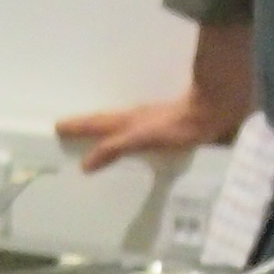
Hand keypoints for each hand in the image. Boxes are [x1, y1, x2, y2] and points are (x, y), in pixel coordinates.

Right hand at [62, 15, 251, 173]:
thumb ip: (116, 147)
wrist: (216, 110)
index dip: (78, 126)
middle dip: (89, 130)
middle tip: (72, 135)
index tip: (57, 126)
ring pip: (125, 129)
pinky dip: (132, 142)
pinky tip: (139, 151)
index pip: (96, 123)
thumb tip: (85, 163)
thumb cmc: (179, 124)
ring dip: (110, 136)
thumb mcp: (143, 137)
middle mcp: (139, 120)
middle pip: (108, 124)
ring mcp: (155, 124)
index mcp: (129, 120)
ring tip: (99, 146)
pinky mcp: (171, 130)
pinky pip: (142, 137)